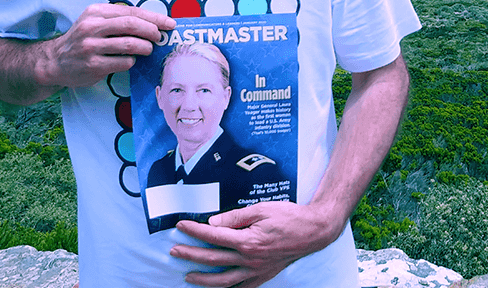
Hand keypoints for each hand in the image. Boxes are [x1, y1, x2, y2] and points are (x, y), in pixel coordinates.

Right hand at [40, 4, 174, 89]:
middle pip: (132, 25)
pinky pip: (124, 62)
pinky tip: (130, 61)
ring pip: (130, 44)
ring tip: (147, 50)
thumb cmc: (83, 40)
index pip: (132, 11)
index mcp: (95, 12)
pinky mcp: (92, 65)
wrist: (54, 61)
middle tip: (160, 37)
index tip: (170, 23)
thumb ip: (119, 20)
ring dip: (145, 48)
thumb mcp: (96, 22)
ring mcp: (90, 46)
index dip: (154, 17)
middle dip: (152, 31)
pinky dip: (132, 61)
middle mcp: (91, 27)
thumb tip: (155, 23)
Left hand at [172, 201, 339, 287]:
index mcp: (247, 240)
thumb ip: (235, 217)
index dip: (194, 231)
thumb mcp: (262, 209)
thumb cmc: (289, 216)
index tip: (180, 225)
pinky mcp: (264, 275)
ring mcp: (256, 270)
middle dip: (190, 254)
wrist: (313, 230)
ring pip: (223, 280)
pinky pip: (242, 287)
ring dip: (203, 279)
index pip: (213, 236)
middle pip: (213, 259)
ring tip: (188, 276)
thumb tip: (213, 222)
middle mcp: (249, 258)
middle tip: (174, 250)